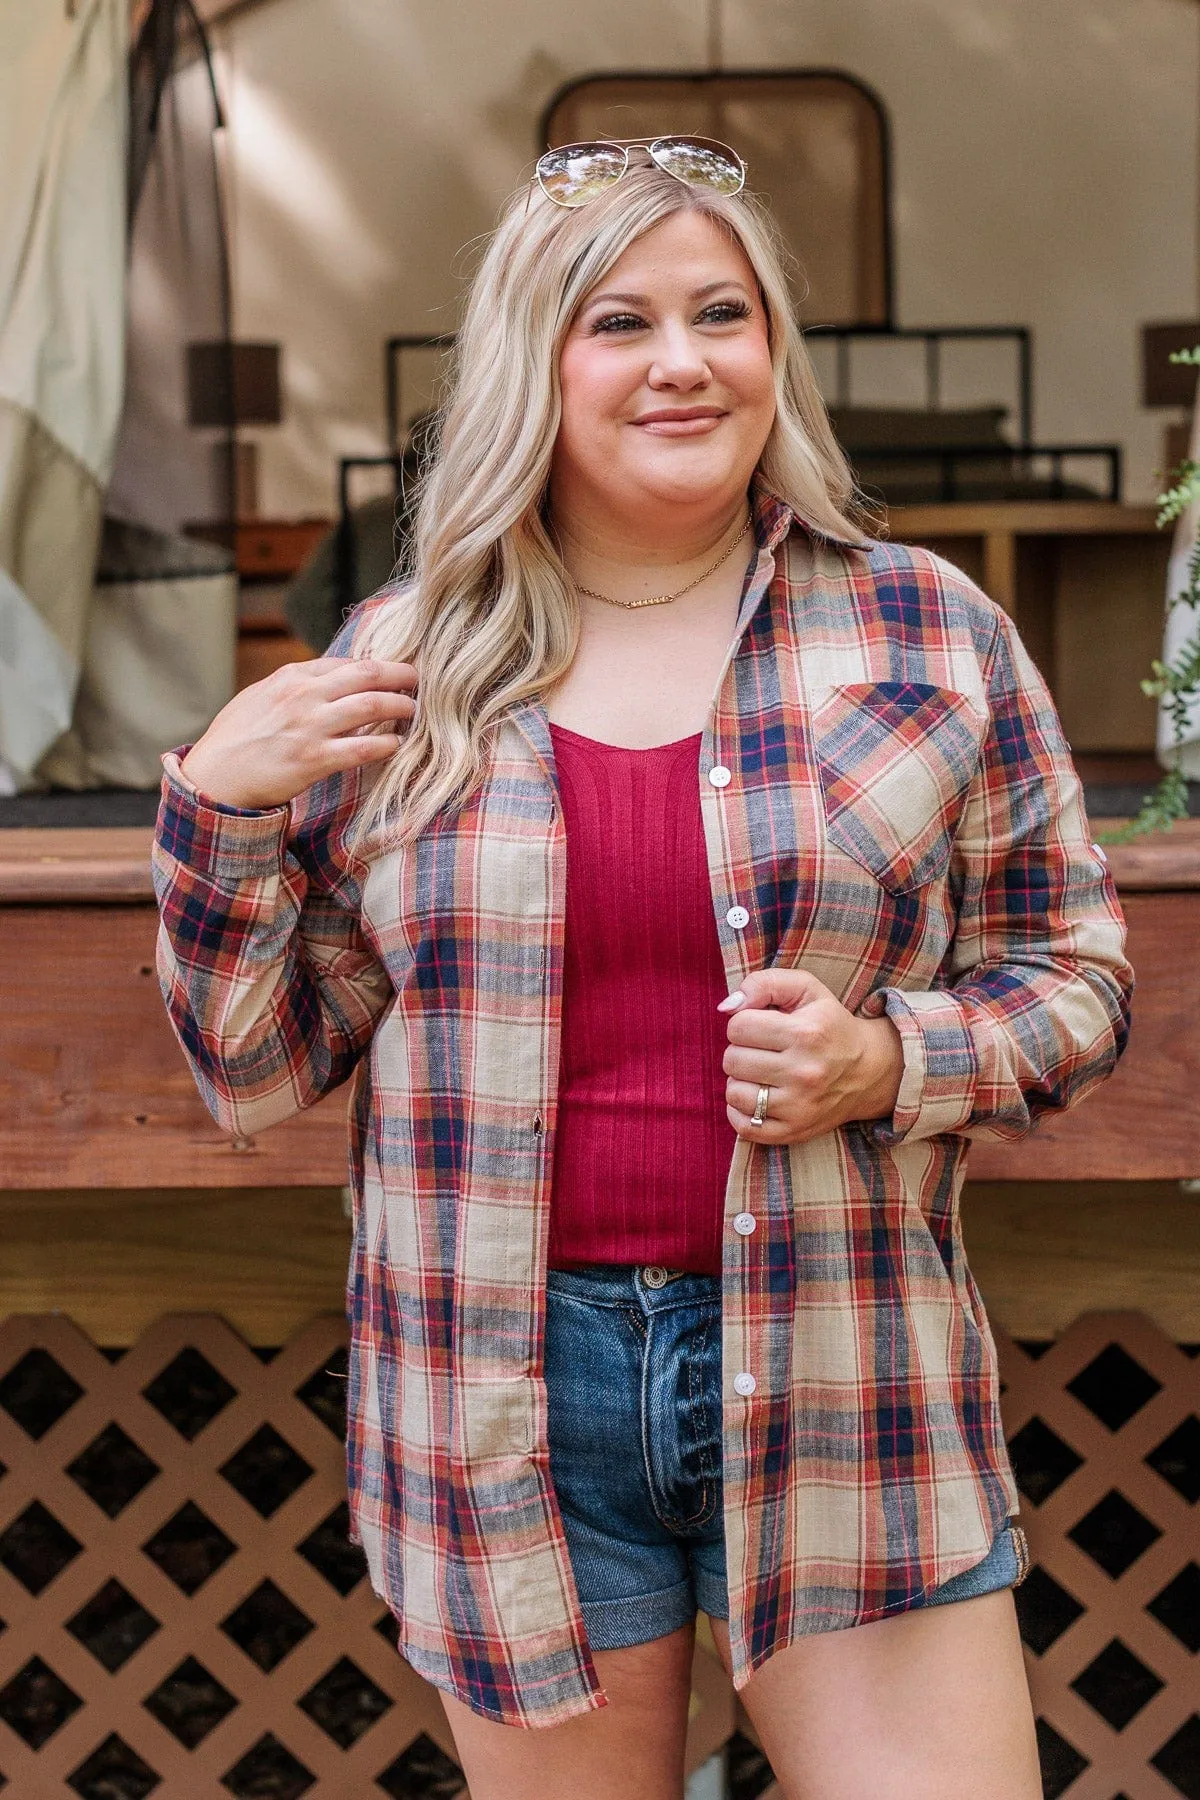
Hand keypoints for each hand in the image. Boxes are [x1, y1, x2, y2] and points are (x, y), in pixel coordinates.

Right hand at [179, 655, 417, 809]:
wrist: (214, 777)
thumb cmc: (236, 738)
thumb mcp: (261, 697)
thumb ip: (295, 686)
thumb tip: (330, 679)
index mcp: (291, 677)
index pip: (348, 662)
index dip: (379, 666)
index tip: (396, 672)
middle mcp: (303, 695)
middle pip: (368, 674)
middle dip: (401, 675)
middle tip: (419, 680)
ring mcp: (310, 727)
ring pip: (372, 706)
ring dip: (400, 707)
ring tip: (413, 711)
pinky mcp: (314, 759)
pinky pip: (363, 748)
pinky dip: (386, 745)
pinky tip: (395, 745)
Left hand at [718, 967, 904, 1143]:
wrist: (869, 1070)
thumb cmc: (829, 1024)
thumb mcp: (806, 989)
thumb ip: (763, 983)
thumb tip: (726, 1007)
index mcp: (806, 1033)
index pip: (738, 1027)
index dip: (743, 1023)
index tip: (761, 1027)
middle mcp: (804, 1072)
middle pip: (732, 1060)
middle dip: (741, 1051)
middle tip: (763, 1051)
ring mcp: (799, 1106)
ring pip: (733, 1092)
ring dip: (741, 1080)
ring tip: (762, 1073)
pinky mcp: (794, 1131)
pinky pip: (744, 1127)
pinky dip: (740, 1111)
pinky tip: (757, 1097)